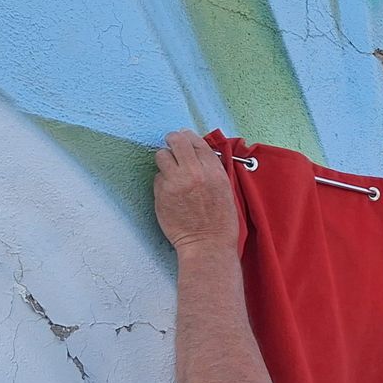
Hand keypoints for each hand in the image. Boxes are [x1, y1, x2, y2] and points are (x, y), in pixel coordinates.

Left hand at [153, 130, 238, 250]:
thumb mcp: (225, 189)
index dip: (188, 137)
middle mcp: (194, 173)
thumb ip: (212, 169)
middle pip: (176, 140)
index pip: (196, 141)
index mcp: (214, 171)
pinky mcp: (162, 193)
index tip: (184, 139)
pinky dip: (162, 181)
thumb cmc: (220, 222)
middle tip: (171, 146)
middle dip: (172, 141)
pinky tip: (171, 192)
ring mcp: (176, 182)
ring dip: (165, 160)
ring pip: (161, 155)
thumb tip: (198, 153)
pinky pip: (157, 177)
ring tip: (171, 171)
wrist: (207, 244)